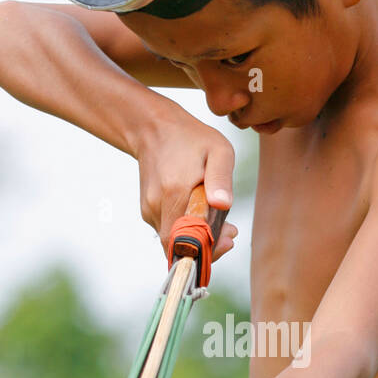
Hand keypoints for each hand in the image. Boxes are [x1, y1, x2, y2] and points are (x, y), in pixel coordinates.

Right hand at [132, 109, 237, 261]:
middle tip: (230, 232)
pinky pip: (169, 231)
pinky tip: (200, 214)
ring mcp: (149, 209)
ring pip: (174, 241)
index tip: (229, 238)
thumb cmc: (191, 139)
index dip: (209, 247)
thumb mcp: (218, 150)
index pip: (187, 238)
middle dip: (207, 246)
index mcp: (174, 192)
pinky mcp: (148, 211)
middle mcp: (157, 205)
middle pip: (180, 246)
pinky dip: (186, 230)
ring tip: (218, 220)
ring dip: (197, 238)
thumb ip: (221, 178)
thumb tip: (223, 205)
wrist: (154, 129)